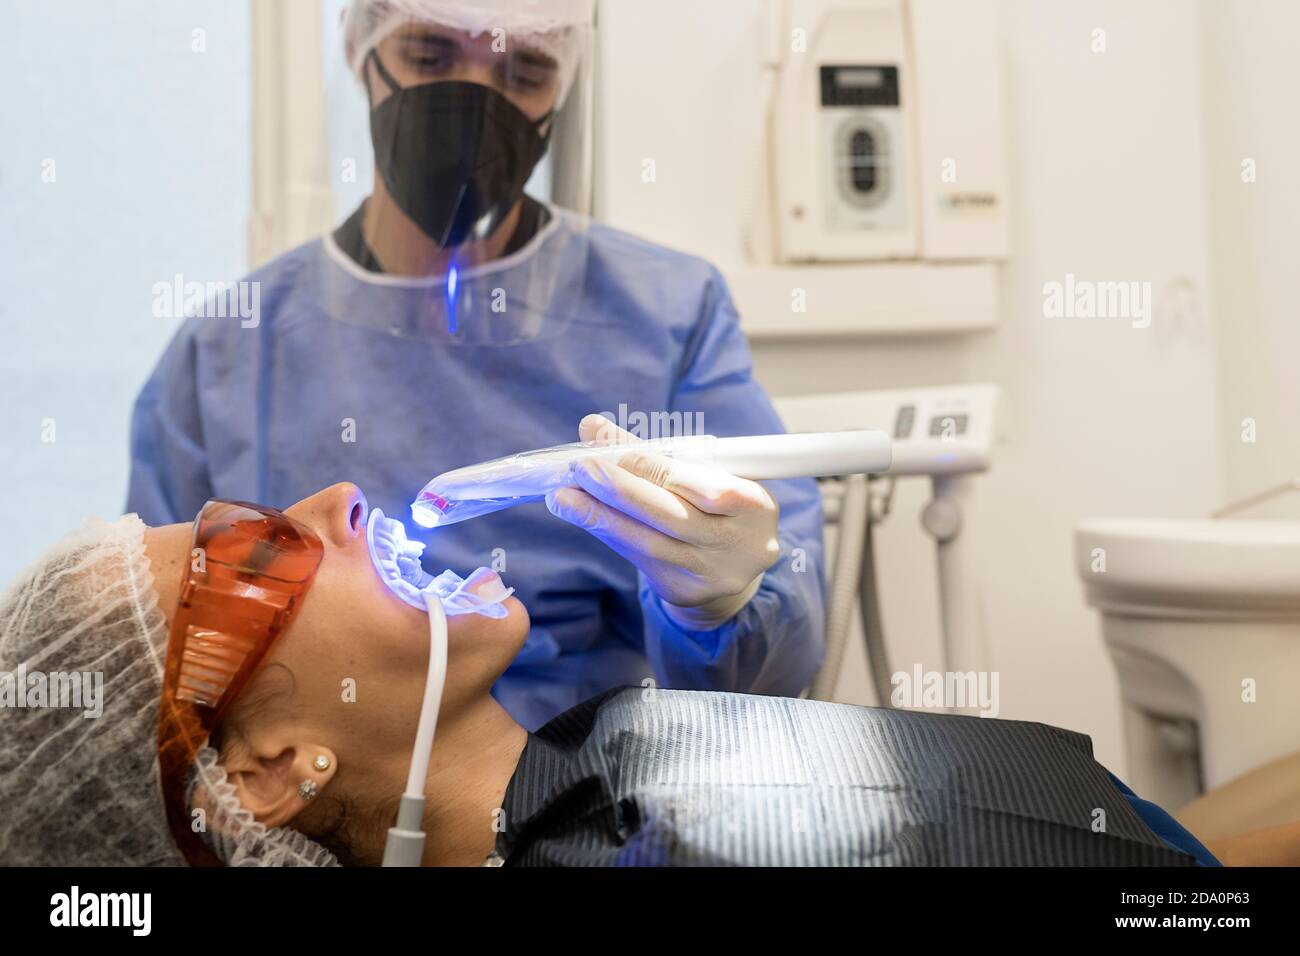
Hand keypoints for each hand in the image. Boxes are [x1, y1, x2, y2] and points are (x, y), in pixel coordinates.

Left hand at [545, 415, 780, 629]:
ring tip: (563, 497)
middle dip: (621, 490)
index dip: (653, 468)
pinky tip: (583, 516)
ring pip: (648, 544)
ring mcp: (711, 574)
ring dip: (601, 517)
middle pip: (672, 517)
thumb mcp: (703, 473)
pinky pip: (639, 560)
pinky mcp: (685, 592)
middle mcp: (737, 545)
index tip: (609, 450)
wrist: (735, 564)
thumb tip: (592, 426)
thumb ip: (651, 452)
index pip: (701, 485)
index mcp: (754, 506)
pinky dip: (609, 534)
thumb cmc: (717, 505)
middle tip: (579, 467)